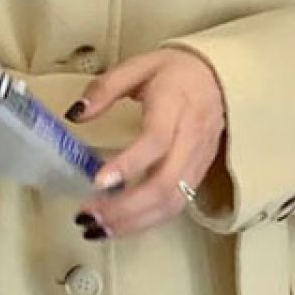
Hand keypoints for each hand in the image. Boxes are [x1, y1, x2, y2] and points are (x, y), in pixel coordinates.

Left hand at [64, 47, 225, 237]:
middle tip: (87, 216)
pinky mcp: (199, 174)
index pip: (156, 141)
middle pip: (164, 183)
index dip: (128, 165)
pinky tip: (120, 226)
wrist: (219, 77)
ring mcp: (198, 160)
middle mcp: (191, 138)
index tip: (97, 182)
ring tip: (97, 229)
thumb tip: (75, 114)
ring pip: (172, 202)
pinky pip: (177, 205)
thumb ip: (104, 89)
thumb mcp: (137, 65)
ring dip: (133, 222)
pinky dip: (147, 221)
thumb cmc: (175, 71)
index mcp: (175, 106)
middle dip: (124, 208)